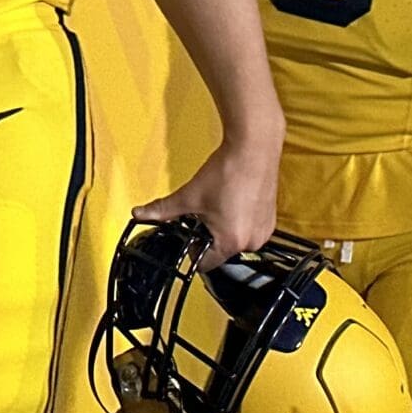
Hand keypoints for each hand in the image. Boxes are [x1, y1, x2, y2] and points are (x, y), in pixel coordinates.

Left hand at [133, 137, 278, 270]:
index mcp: (231, 242)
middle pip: (220, 251)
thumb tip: (142, 213)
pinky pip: (249, 228)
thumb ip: (163, 209)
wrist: (253, 148)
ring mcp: (263, 230)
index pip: (205, 264)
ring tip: (218, 204)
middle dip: (207, 235)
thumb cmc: (229, 170)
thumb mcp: (190, 194)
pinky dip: (239, 219)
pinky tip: (233, 201)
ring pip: (235, 239)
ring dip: (224, 227)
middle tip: (201, 214)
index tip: (186, 236)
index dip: (190, 250)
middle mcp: (252, 241)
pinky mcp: (269, 219)